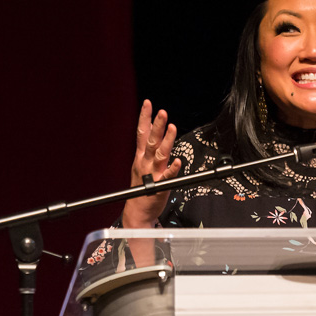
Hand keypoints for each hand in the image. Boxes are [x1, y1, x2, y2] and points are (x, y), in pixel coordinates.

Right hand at [122, 100, 181, 228]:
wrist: (137, 211)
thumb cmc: (141, 188)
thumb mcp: (141, 163)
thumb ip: (147, 147)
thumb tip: (153, 128)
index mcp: (140, 156)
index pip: (141, 133)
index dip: (144, 117)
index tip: (148, 103)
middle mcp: (144, 162)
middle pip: (150, 140)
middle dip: (157, 125)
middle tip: (162, 112)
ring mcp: (152, 173)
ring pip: (159, 154)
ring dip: (166, 141)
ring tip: (172, 128)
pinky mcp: (160, 186)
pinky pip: (167, 176)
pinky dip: (172, 169)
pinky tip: (178, 161)